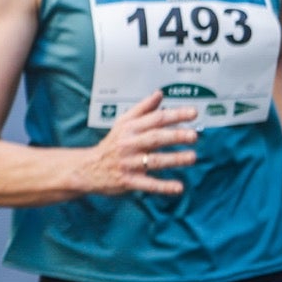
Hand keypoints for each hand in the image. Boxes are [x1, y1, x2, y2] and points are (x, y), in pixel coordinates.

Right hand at [83, 91, 198, 196]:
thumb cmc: (112, 144)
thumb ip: (143, 108)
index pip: (155, 119)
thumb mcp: (123, 123)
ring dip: (174, 159)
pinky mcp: (129, 181)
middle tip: (194, 135)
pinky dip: (163, 187)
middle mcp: (130, 144)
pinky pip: (148, 184)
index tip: (194, 113)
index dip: (175, 115)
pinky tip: (178, 188)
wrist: (88, 169)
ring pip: (154, 160)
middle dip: (175, 136)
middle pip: (155, 138)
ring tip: (192, 157)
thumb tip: (159, 93)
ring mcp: (129, 163)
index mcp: (130, 128)